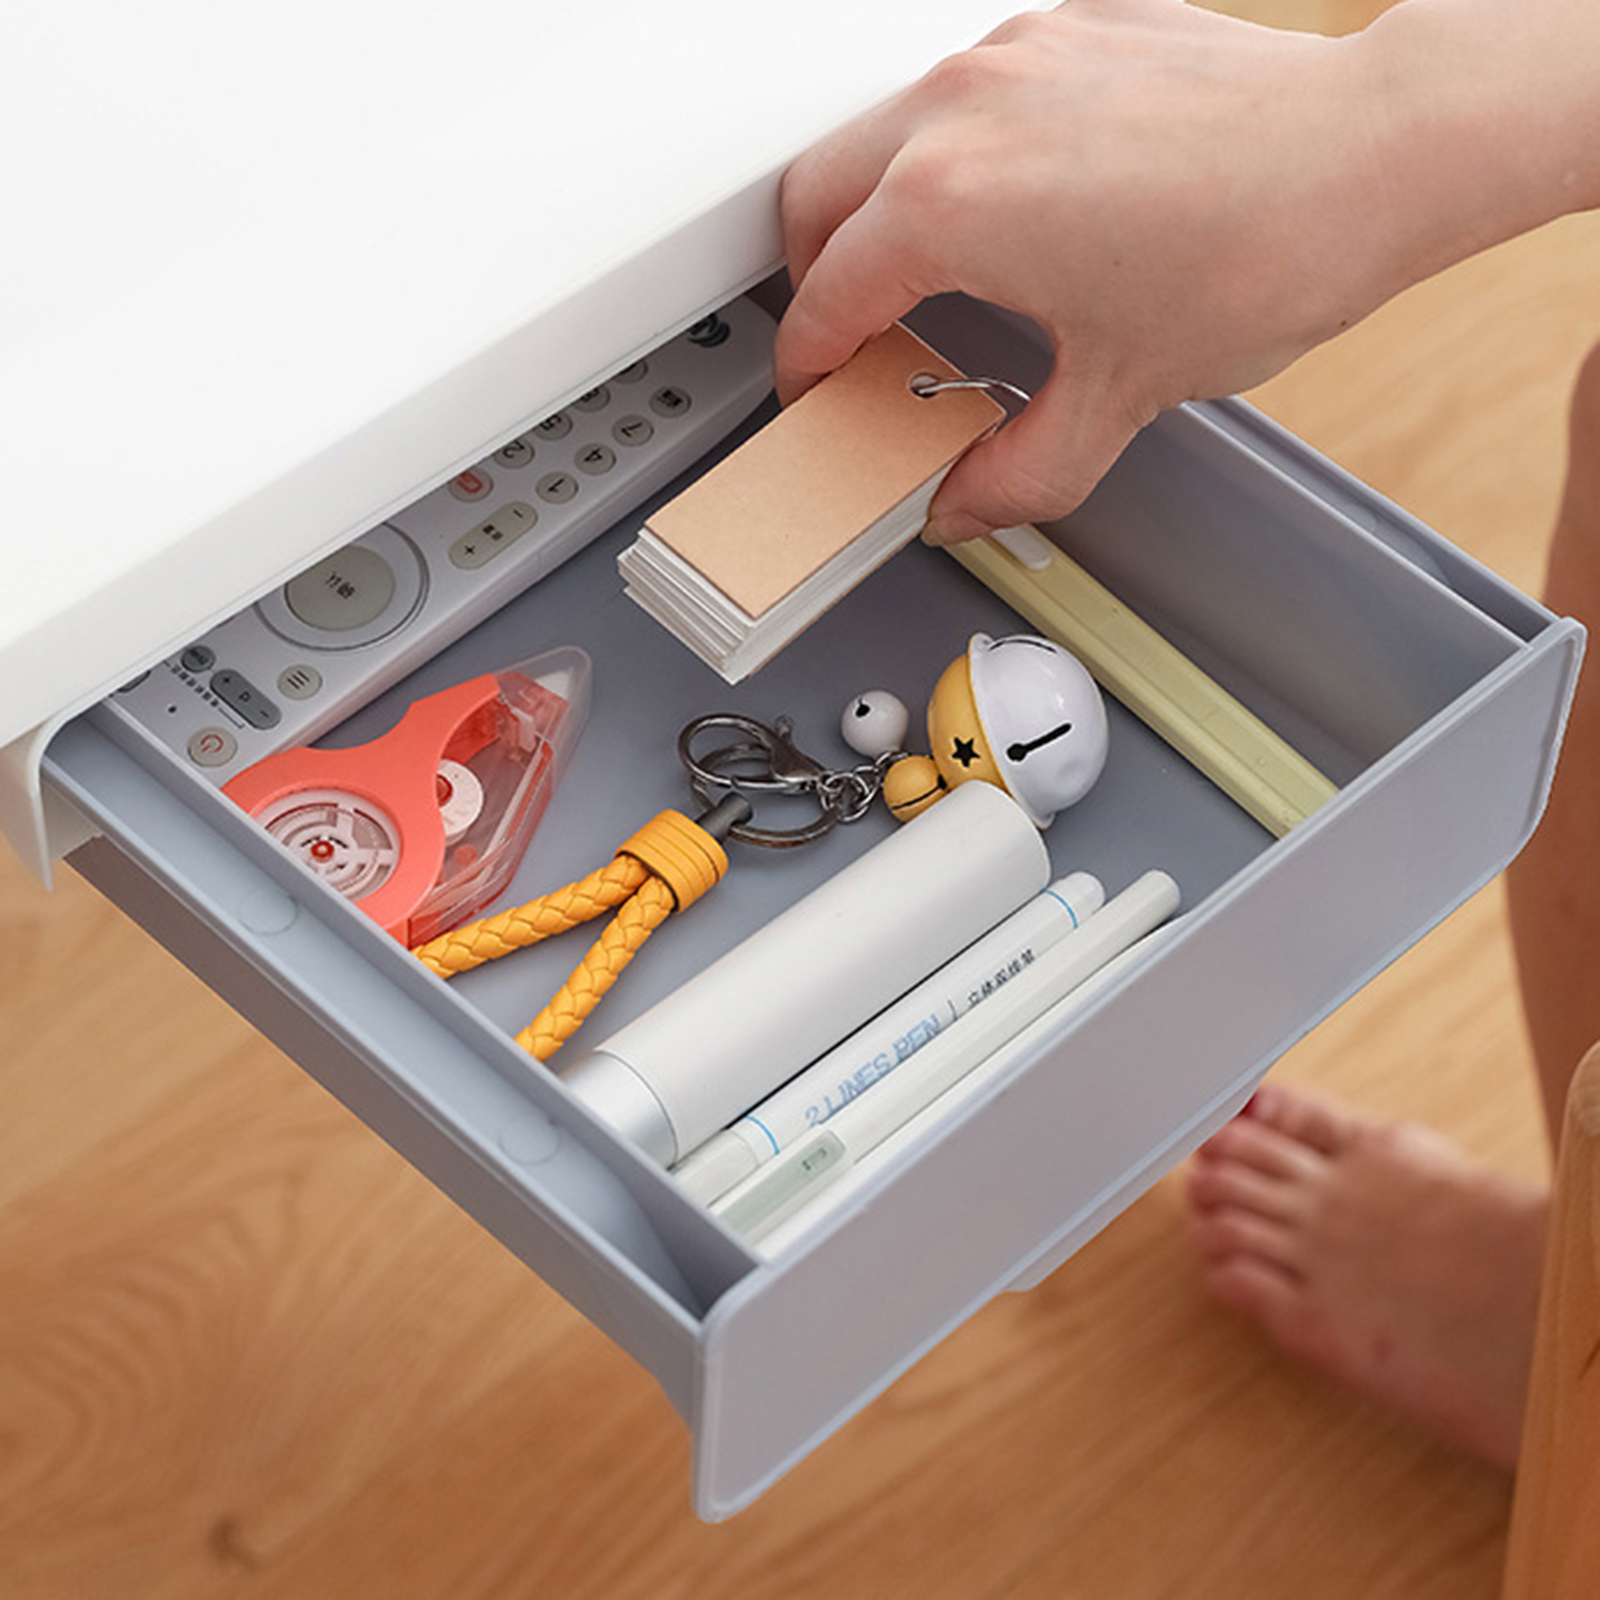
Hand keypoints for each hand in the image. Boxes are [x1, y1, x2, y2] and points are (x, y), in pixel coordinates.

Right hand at [774, 0, 1460, 541]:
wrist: (1373, 154)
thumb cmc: (1262, 249)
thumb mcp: (1118, 398)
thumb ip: (1017, 472)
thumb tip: (967, 504)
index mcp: (948, 203)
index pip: (825, 296)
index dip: (807, 363)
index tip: (814, 389)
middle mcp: (960, 110)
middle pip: (813, 195)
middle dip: (810, 277)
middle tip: (848, 337)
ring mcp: (1010, 55)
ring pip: (878, 131)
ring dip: (873, 208)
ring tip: (922, 276)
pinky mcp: (1063, 28)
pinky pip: (959, 94)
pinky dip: (947, 157)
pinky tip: (1006, 208)